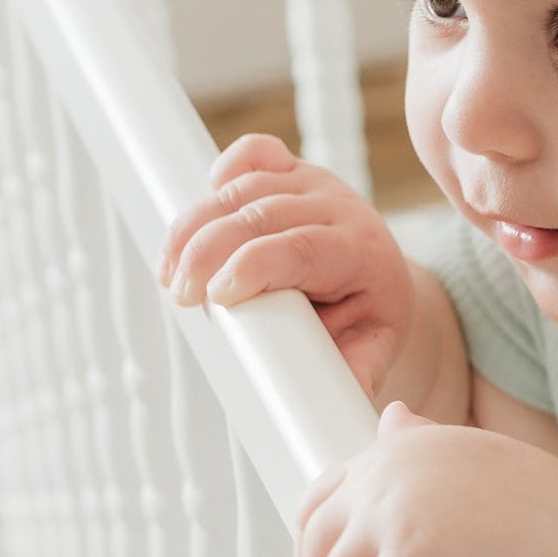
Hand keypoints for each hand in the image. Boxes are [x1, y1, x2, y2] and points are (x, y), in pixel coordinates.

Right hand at [157, 132, 412, 392]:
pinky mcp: (291, 170)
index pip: (305, 248)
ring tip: (171, 270)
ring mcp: (315, 183)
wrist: (385, 281)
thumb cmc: (370, 317)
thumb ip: (352, 373)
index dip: (254, 265)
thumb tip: (336, 403)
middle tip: (182, 293)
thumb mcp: (371, 350)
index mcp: (364, 253)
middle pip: (264, 215)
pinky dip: (224, 170)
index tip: (217, 296)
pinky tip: (201, 199)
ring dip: (197, 225)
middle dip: (210, 250)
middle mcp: (340, 208)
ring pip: (246, 187)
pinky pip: (255, 153)